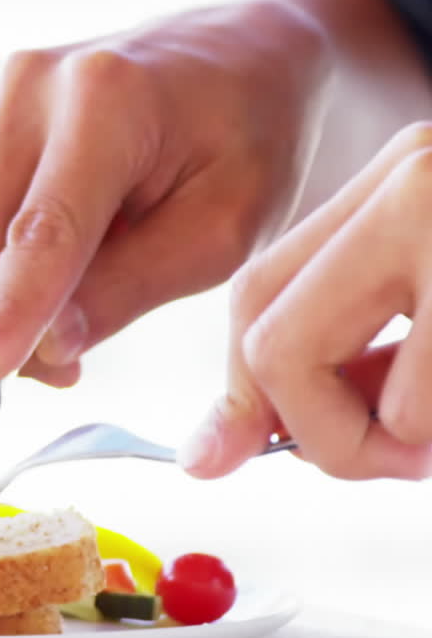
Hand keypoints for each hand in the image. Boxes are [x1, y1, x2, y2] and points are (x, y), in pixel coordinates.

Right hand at [0, 0, 328, 385]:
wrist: (238, 55)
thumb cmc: (247, 145)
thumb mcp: (223, 233)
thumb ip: (131, 288)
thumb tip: (45, 348)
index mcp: (106, 100)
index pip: (41, 232)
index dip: (4, 311)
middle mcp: (30, 81)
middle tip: (64, 372)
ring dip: (5, 292)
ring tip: (96, 281)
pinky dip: (8, 251)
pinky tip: (79, 234)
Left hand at [178, 122, 431, 481]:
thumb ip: (357, 352)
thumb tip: (226, 443)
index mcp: (393, 187)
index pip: (261, 291)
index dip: (247, 391)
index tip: (242, 453)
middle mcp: (404, 179)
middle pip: (258, 324)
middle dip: (298, 425)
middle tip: (386, 458)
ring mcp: (430, 210)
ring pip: (290, 358)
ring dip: (360, 441)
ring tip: (429, 446)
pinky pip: (400, 403)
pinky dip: (425, 438)